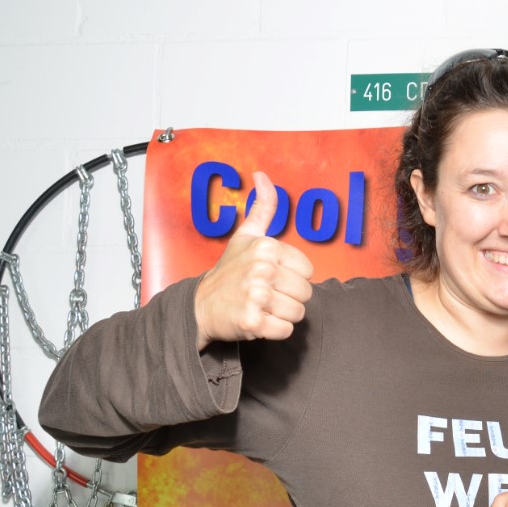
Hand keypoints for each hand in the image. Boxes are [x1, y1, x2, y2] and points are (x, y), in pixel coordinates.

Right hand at [193, 171, 315, 348]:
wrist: (199, 305)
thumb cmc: (227, 272)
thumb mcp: (245, 236)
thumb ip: (261, 208)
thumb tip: (262, 175)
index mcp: (266, 248)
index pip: (308, 271)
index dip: (293, 277)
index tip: (272, 277)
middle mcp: (262, 269)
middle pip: (306, 293)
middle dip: (289, 298)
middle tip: (265, 295)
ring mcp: (257, 296)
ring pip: (298, 313)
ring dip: (282, 315)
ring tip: (262, 307)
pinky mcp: (253, 321)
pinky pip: (285, 330)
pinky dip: (274, 330)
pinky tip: (258, 320)